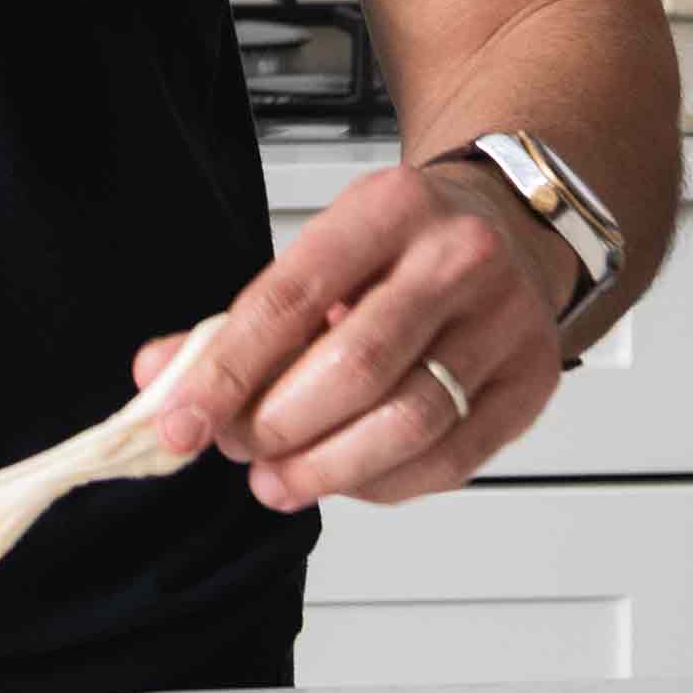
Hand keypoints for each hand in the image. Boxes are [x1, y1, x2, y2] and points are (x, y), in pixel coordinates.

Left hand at [134, 159, 571, 510]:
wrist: (510, 226)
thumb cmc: (403, 246)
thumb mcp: (323, 249)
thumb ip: (241, 317)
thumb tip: (161, 378)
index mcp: (387, 208)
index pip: (290, 297)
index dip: (226, 370)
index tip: (182, 421)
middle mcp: (456, 258)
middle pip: (355, 366)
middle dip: (278, 424)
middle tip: (237, 448)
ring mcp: (504, 322)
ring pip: (408, 421)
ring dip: (328, 467)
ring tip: (279, 480)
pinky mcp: (531, 381)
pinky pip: (452, 458)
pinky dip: (384, 484)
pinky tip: (346, 479)